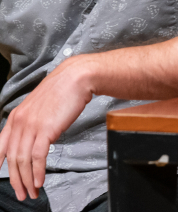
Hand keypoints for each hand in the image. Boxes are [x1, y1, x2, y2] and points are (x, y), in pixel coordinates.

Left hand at [0, 56, 94, 200]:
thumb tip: (36, 136)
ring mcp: (31, 126)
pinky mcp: (46, 129)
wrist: (76, 78)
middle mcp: (19, 122)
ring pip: (23, 160)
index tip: (0, 175)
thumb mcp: (40, 106)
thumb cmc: (63, 90)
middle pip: (12, 158)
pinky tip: (40, 181)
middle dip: (16, 180)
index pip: (0, 145)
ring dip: (27, 180)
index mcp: (16, 117)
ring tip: (32, 192)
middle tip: (22, 193)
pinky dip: (37, 172)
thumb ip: (33, 121)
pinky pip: (37, 157)